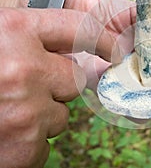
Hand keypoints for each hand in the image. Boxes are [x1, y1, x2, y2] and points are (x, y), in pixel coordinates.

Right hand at [0, 7, 111, 166]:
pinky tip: (2, 133)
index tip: (114, 49)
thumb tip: (67, 50)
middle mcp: (24, 68)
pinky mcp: (25, 146)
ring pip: (62, 114)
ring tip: (4, 111)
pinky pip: (46, 142)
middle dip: (58, 85)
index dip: (103, 40)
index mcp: (13, 30)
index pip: (81, 29)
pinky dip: (29, 141)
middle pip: (76, 79)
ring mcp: (26, 110)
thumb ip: (26, 40)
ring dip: (40, 115)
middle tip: (25, 86)